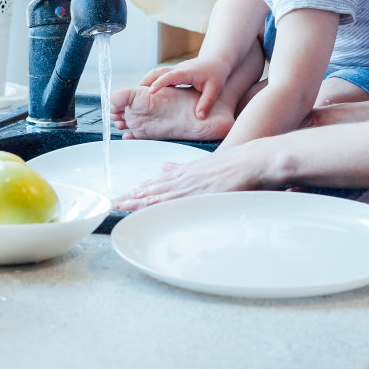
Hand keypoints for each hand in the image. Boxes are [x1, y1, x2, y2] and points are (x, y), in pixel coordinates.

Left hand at [113, 138, 276, 209]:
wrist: (255, 160)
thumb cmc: (238, 164)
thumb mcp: (207, 165)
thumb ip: (185, 168)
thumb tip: (165, 167)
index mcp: (186, 172)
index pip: (158, 183)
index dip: (140, 190)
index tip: (126, 195)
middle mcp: (184, 177)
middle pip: (152, 188)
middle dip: (132, 196)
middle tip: (114, 201)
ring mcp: (190, 184)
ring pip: (157, 194)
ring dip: (137, 200)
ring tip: (119, 204)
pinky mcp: (198, 193)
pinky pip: (172, 201)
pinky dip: (155, 205)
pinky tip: (143, 208)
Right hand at [143, 56, 231, 119]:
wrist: (216, 60)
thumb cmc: (217, 74)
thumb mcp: (215, 88)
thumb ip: (207, 102)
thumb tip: (199, 117)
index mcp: (186, 72)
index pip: (170, 76)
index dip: (159, 84)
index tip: (149, 92)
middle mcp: (177, 69)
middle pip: (156, 72)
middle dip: (144, 83)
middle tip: (133, 97)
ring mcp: (174, 70)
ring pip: (155, 73)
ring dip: (145, 83)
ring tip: (135, 98)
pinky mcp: (173, 73)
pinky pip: (158, 77)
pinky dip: (150, 84)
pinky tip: (146, 96)